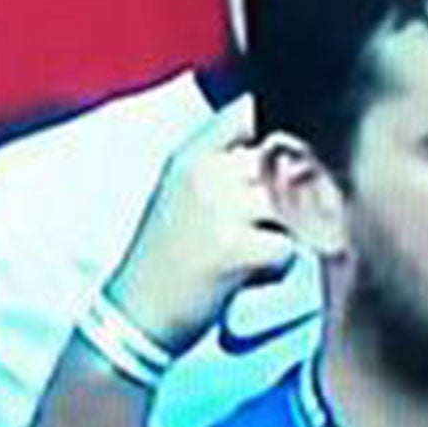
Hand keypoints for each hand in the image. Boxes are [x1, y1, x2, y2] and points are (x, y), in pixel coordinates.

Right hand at [104, 99, 298, 353]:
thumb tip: (287, 144)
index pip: (249, 112)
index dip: (275, 134)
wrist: (135, 315)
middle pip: (283, 159)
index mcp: (190, 155)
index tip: (273, 167)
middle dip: (292, 192)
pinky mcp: (234, 250)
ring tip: (259, 249)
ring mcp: (219, 210)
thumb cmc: (164, 257)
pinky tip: (249, 276)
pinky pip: (286, 247)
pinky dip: (277, 267)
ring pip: (290, 202)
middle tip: (273, 225)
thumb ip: (222, 163)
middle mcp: (205, 174)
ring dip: (288, 230)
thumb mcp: (179, 193)